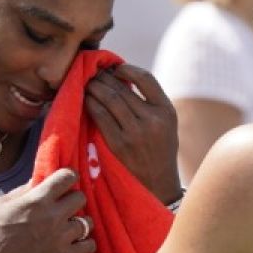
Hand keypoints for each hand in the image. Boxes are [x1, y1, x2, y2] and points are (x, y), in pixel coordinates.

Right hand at [0, 169, 96, 252]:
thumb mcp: (1, 204)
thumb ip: (23, 191)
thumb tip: (39, 180)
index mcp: (38, 200)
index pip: (67, 176)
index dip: (69, 176)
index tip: (66, 182)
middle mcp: (54, 216)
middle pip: (81, 198)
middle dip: (74, 200)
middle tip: (66, 208)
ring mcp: (62, 238)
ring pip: (88, 222)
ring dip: (80, 224)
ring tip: (70, 229)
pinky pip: (90, 245)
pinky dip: (84, 244)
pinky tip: (75, 245)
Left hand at [85, 64, 180, 203]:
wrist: (158, 183)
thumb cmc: (159, 149)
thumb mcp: (166, 123)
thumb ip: (150, 102)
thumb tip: (120, 78)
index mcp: (166, 110)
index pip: (145, 78)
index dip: (127, 69)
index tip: (116, 69)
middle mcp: (152, 119)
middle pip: (122, 88)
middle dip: (104, 78)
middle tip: (94, 74)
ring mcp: (135, 132)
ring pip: (109, 99)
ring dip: (94, 88)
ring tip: (88, 84)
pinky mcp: (119, 144)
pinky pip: (100, 116)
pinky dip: (91, 104)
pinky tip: (86, 100)